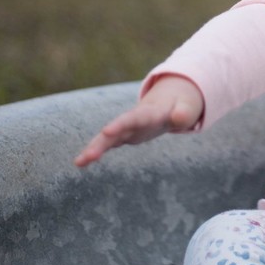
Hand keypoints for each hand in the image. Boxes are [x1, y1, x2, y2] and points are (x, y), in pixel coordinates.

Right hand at [73, 75, 203, 167]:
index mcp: (148, 113)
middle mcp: (132, 120)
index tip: (106, 131)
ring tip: (78, 163)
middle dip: (100, 143)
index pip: (133, 119)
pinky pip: (107, 144)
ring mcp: (126, 128)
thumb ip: (183, 113)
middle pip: (114, 131)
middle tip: (86, 157)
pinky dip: (95, 152)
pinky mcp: (123, 136)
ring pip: (107, 138)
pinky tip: (81, 163)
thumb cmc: (179, 107)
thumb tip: (181, 119)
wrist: (169, 102)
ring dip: (93, 149)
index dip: (120, 125)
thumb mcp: (185, 108)